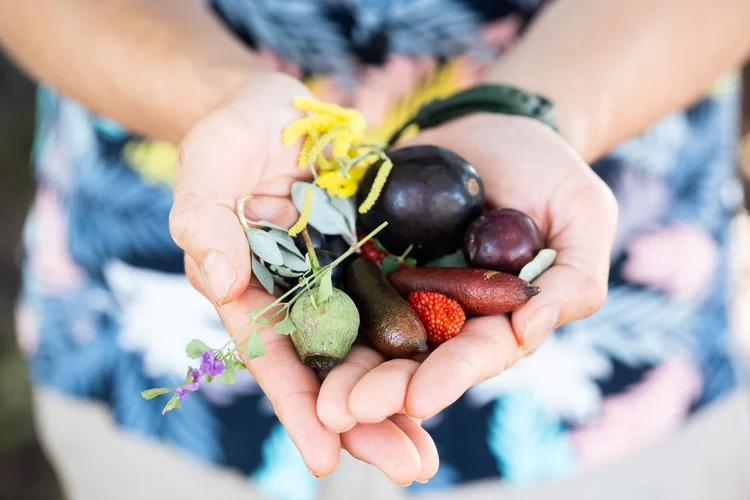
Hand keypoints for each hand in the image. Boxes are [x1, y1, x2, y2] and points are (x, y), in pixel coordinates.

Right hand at [169, 73, 437, 482]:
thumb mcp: (208, 167)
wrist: (275, 109)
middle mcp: (301, 299)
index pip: (274, 358)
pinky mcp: (377, 257)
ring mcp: (342, 280)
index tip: (324, 461)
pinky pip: (405, 300)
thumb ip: (205, 221)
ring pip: (374, 348)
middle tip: (408, 469)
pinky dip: (427, 337)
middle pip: (332, 370)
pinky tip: (458, 368)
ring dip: (404, 396)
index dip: (297, 409)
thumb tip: (219, 283)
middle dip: (367, 422)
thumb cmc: (228, 137)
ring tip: (431, 448)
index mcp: (253, 293)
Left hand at [316, 113, 617, 467]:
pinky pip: (342, 283)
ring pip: (372, 332)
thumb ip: (573, 278)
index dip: (448, 378)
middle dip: (381, 387)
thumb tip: (530, 329)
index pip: (476, 354)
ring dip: (344, 366)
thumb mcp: (583, 217)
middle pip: (415, 357)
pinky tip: (293, 329)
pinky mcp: (370, 255)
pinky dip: (320, 308)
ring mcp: (405, 285)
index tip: (416, 401)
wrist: (494, 127)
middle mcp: (448, 313)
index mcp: (499, 317)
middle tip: (343, 412)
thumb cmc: (551, 174)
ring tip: (316, 396)